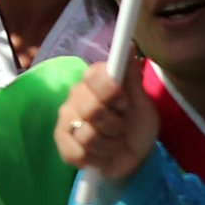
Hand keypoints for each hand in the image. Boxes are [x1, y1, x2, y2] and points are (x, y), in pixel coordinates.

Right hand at [56, 59, 157, 183]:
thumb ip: (131, 76)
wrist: (134, 155)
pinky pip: (76, 153)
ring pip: (87, 135)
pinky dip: (96, 159)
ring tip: (114, 144)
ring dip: (109, 145)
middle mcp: (75, 96)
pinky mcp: (62, 143)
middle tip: (122, 127)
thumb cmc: (137, 125)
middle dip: (115, 125)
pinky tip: (102, 155)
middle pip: (92, 109)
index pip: (93, 76)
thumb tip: (127, 46)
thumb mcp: (142, 101)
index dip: (110, 91)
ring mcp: (66, 119)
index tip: (124, 103)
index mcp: (94, 80)